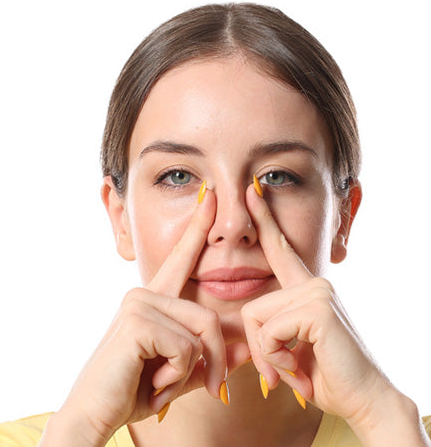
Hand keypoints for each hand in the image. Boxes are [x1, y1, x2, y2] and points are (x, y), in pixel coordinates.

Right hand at [43, 187, 248, 446]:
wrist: (95, 414)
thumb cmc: (131, 393)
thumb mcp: (180, 374)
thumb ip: (210, 358)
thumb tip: (245, 347)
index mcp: (152, 301)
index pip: (180, 260)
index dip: (198, 229)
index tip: (211, 196)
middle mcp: (143, 293)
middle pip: (210, 317)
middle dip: (213, 361)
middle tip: (205, 389)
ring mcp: (138, 303)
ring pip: (202, 332)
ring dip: (192, 371)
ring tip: (163, 385)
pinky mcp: (137, 321)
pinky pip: (187, 348)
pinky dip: (177, 376)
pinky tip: (153, 383)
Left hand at [241, 185, 428, 445]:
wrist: (362, 400)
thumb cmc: (324, 377)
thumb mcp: (286, 349)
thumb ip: (265, 332)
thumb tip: (230, 328)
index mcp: (305, 289)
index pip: (280, 251)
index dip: (265, 221)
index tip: (253, 190)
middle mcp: (313, 283)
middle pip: (250, 307)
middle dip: (259, 348)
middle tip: (283, 372)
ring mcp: (317, 292)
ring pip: (255, 319)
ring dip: (269, 356)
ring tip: (295, 370)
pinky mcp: (317, 308)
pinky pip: (267, 332)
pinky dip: (276, 358)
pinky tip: (300, 369)